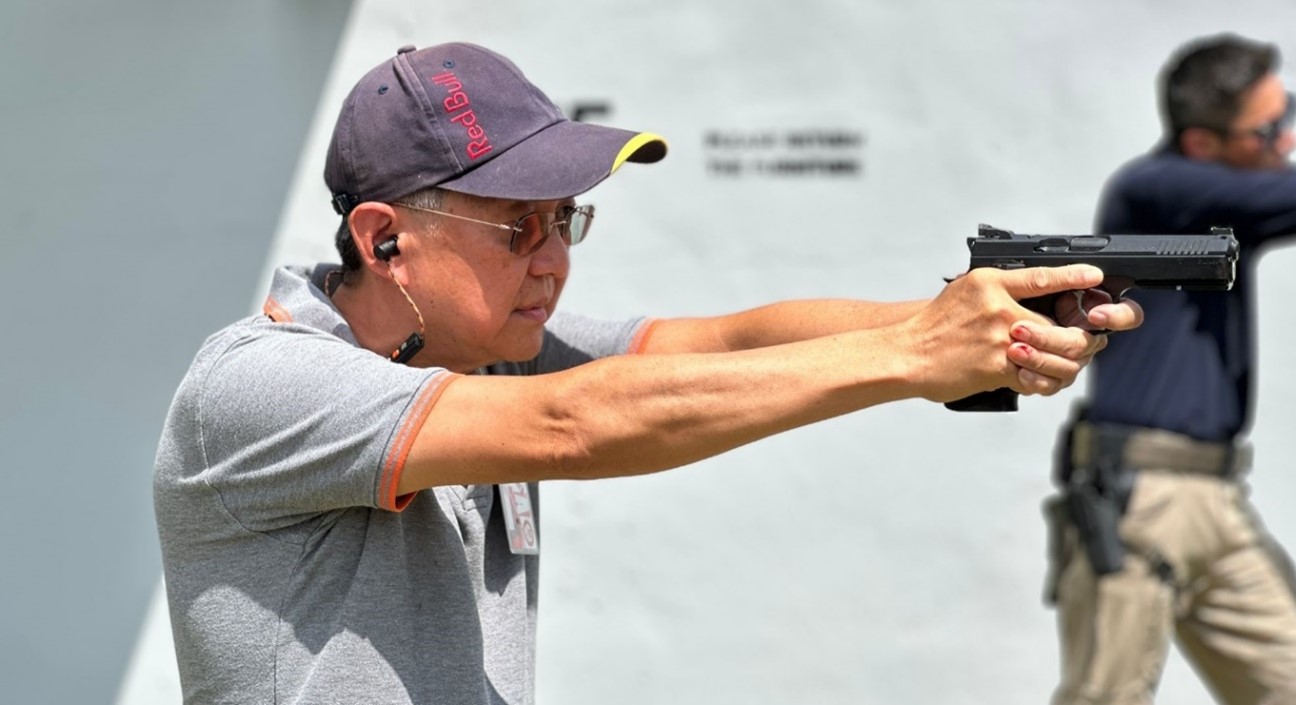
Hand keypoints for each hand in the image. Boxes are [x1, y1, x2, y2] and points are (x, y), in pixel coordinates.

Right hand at [900, 265, 1141, 401]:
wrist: (908, 354)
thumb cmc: (936, 325)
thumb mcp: (965, 291)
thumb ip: (1000, 291)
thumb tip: (1033, 296)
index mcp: (990, 283)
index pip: (1041, 276)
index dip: (1072, 276)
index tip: (1094, 275)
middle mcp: (998, 308)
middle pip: (1059, 324)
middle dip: (1080, 338)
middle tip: (1090, 342)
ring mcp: (999, 339)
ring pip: (1054, 353)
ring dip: (1066, 363)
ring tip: (1067, 364)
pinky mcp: (997, 367)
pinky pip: (1035, 377)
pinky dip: (1041, 381)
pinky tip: (1040, 379)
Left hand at [1008, 277, 1143, 394]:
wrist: (978, 332)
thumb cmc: (1003, 303)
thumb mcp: (1023, 284)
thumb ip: (1055, 279)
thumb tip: (1093, 274)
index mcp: (1089, 310)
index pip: (1125, 314)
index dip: (1118, 316)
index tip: (1094, 314)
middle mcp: (1085, 337)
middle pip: (1085, 343)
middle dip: (1052, 337)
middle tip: (1020, 328)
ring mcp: (1071, 360)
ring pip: (1069, 367)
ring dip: (1040, 358)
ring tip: (1013, 349)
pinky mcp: (1054, 379)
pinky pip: (1053, 385)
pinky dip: (1035, 379)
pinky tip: (1020, 372)